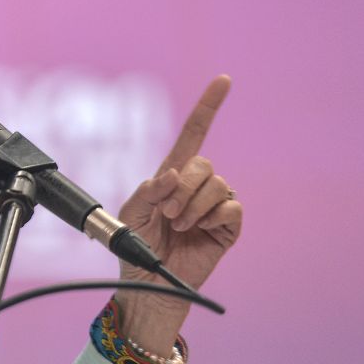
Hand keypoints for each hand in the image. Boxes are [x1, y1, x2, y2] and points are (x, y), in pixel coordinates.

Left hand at [115, 75, 242, 355]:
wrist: (147, 283)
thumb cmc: (135, 246)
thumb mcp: (132, 212)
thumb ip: (149, 189)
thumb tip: (173, 175)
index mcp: (171, 175)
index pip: (194, 133)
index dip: (208, 106)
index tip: (224, 79)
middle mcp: (196, 186)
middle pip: (202, 163)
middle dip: (181, 187)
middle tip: (167, 213)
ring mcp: (214, 205)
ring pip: (216, 184)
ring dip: (192, 205)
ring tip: (179, 225)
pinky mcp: (228, 227)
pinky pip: (231, 208)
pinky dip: (212, 217)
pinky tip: (200, 230)